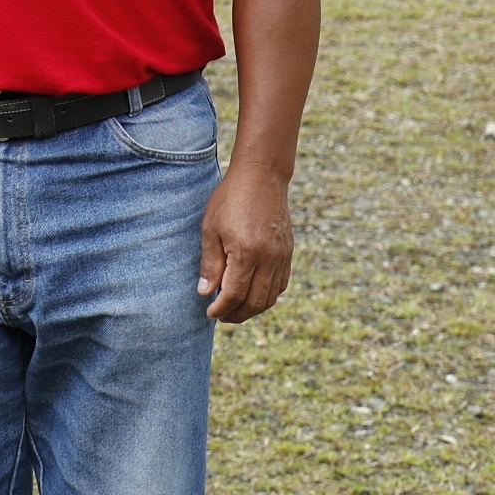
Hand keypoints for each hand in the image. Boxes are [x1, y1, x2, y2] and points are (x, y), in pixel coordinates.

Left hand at [198, 165, 292, 321]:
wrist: (262, 178)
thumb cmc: (230, 199)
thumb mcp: (211, 228)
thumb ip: (210, 263)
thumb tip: (206, 292)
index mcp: (247, 253)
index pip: (235, 293)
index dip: (222, 308)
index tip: (210, 313)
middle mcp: (269, 259)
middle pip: (256, 301)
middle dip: (237, 314)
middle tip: (221, 317)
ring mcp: (282, 257)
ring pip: (271, 296)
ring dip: (253, 308)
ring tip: (235, 309)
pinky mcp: (288, 253)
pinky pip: (281, 284)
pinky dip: (268, 296)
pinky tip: (253, 294)